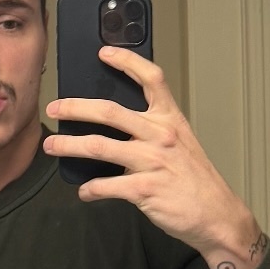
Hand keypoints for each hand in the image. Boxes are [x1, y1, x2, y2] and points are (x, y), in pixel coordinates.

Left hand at [44, 48, 269, 268]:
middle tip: (55, 108)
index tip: (104, 53)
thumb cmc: (195, 179)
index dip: (127, 62)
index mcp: (170, 119)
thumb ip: (153, 130)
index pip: (151, 79)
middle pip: (110, 111)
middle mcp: (160, 135)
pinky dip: (90, 189)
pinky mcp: (145, 190)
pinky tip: (84, 191)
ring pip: (99, 146)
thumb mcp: (181, 143)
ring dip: (70, 146)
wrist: (217, 215)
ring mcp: (153, 162)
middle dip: (75, 108)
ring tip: (52, 146)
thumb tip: (115, 123)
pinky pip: (106, 185)